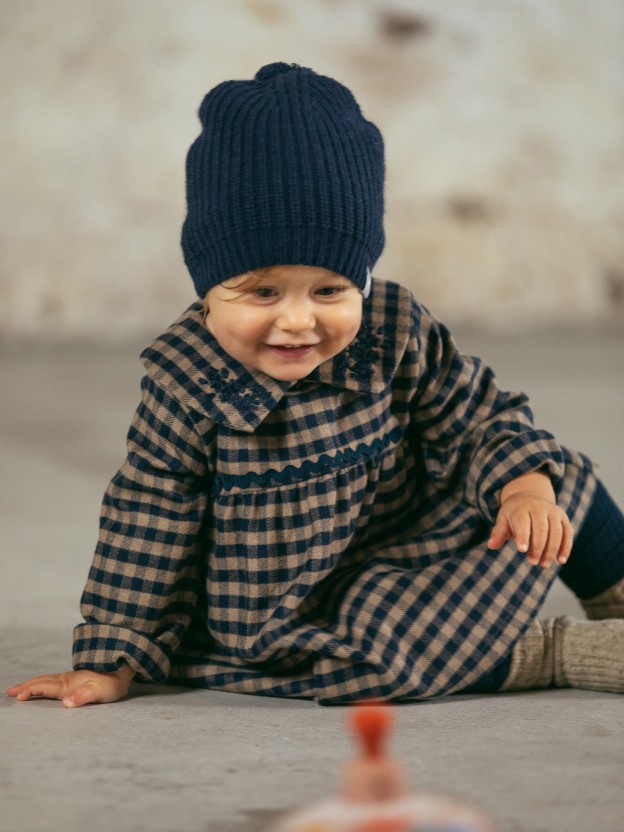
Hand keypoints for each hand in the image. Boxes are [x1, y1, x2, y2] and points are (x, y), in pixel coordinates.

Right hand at [6, 665, 134, 708]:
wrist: (124, 669)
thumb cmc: (113, 682)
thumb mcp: (100, 691)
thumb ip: (83, 696)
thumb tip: (66, 703)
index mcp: (69, 683)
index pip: (45, 686)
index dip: (31, 690)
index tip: (18, 695)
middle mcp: (67, 680)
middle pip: (42, 682)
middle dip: (26, 686)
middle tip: (10, 692)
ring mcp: (71, 679)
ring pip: (47, 680)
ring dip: (32, 684)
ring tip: (19, 688)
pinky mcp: (76, 681)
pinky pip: (53, 681)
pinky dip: (42, 683)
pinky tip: (42, 686)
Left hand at [487, 471, 573, 567]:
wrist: (530, 496)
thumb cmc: (514, 513)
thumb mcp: (503, 519)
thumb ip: (499, 533)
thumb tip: (491, 545)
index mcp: (521, 508)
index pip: (523, 523)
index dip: (522, 536)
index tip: (522, 550)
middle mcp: (539, 507)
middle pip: (541, 528)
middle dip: (538, 547)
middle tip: (533, 562)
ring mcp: (553, 512)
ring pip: (556, 531)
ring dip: (551, 550)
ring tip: (544, 564)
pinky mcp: (563, 518)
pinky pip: (568, 533)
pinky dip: (566, 547)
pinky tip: (561, 560)